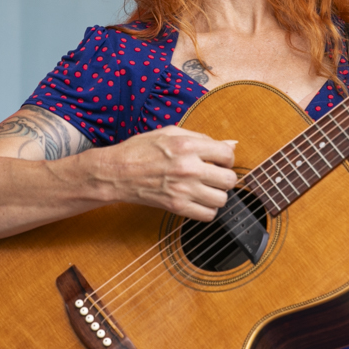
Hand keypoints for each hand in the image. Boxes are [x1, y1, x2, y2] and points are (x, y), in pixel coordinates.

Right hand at [96, 126, 237, 220]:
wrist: (116, 172)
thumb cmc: (140, 150)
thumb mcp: (170, 133)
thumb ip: (202, 137)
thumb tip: (231, 143)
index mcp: (187, 146)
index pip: (227, 154)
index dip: (227, 158)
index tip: (219, 161)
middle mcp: (188, 168)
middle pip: (229, 180)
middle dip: (225, 177)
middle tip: (214, 176)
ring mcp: (183, 189)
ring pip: (222, 199)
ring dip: (217, 195)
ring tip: (206, 189)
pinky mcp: (176, 206)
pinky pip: (208, 215)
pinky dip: (206, 210)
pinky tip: (198, 201)